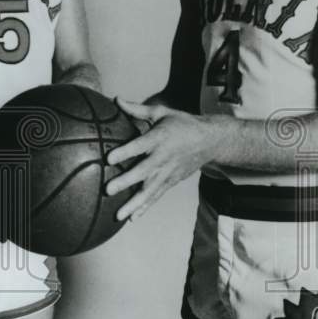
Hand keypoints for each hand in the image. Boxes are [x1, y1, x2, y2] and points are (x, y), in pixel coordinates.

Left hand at [105, 98, 221, 220]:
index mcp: (159, 138)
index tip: (108, 159)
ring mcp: (167, 173)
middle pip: (142, 172)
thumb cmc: (181, 124)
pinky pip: (156, 196)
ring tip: (117, 215)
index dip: (124, 152)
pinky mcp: (170, 182)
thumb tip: (116, 99)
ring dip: (133, 203)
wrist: (210, 141)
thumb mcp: (161, 112)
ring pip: (149, 190)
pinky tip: (131, 219)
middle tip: (108, 189)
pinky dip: (144, 208)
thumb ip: (137, 109)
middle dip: (125, 181)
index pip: (139, 146)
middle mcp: (163, 158)